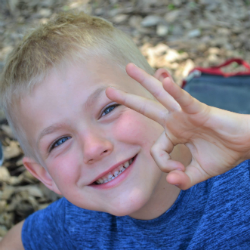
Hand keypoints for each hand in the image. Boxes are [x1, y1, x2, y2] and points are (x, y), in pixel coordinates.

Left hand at [106, 63, 249, 189]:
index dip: (164, 166)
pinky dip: (176, 92)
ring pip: (160, 94)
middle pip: (147, 107)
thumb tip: (171, 182)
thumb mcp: (199, 173)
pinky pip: (185, 100)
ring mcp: (185, 114)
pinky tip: (165, 79)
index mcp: (174, 134)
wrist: (245, 146)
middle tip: (108, 91)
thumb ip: (183, 180)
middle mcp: (175, 121)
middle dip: (128, 99)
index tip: (178, 175)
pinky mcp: (199, 111)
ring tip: (128, 68)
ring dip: (145, 81)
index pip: (156, 151)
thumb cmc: (223, 155)